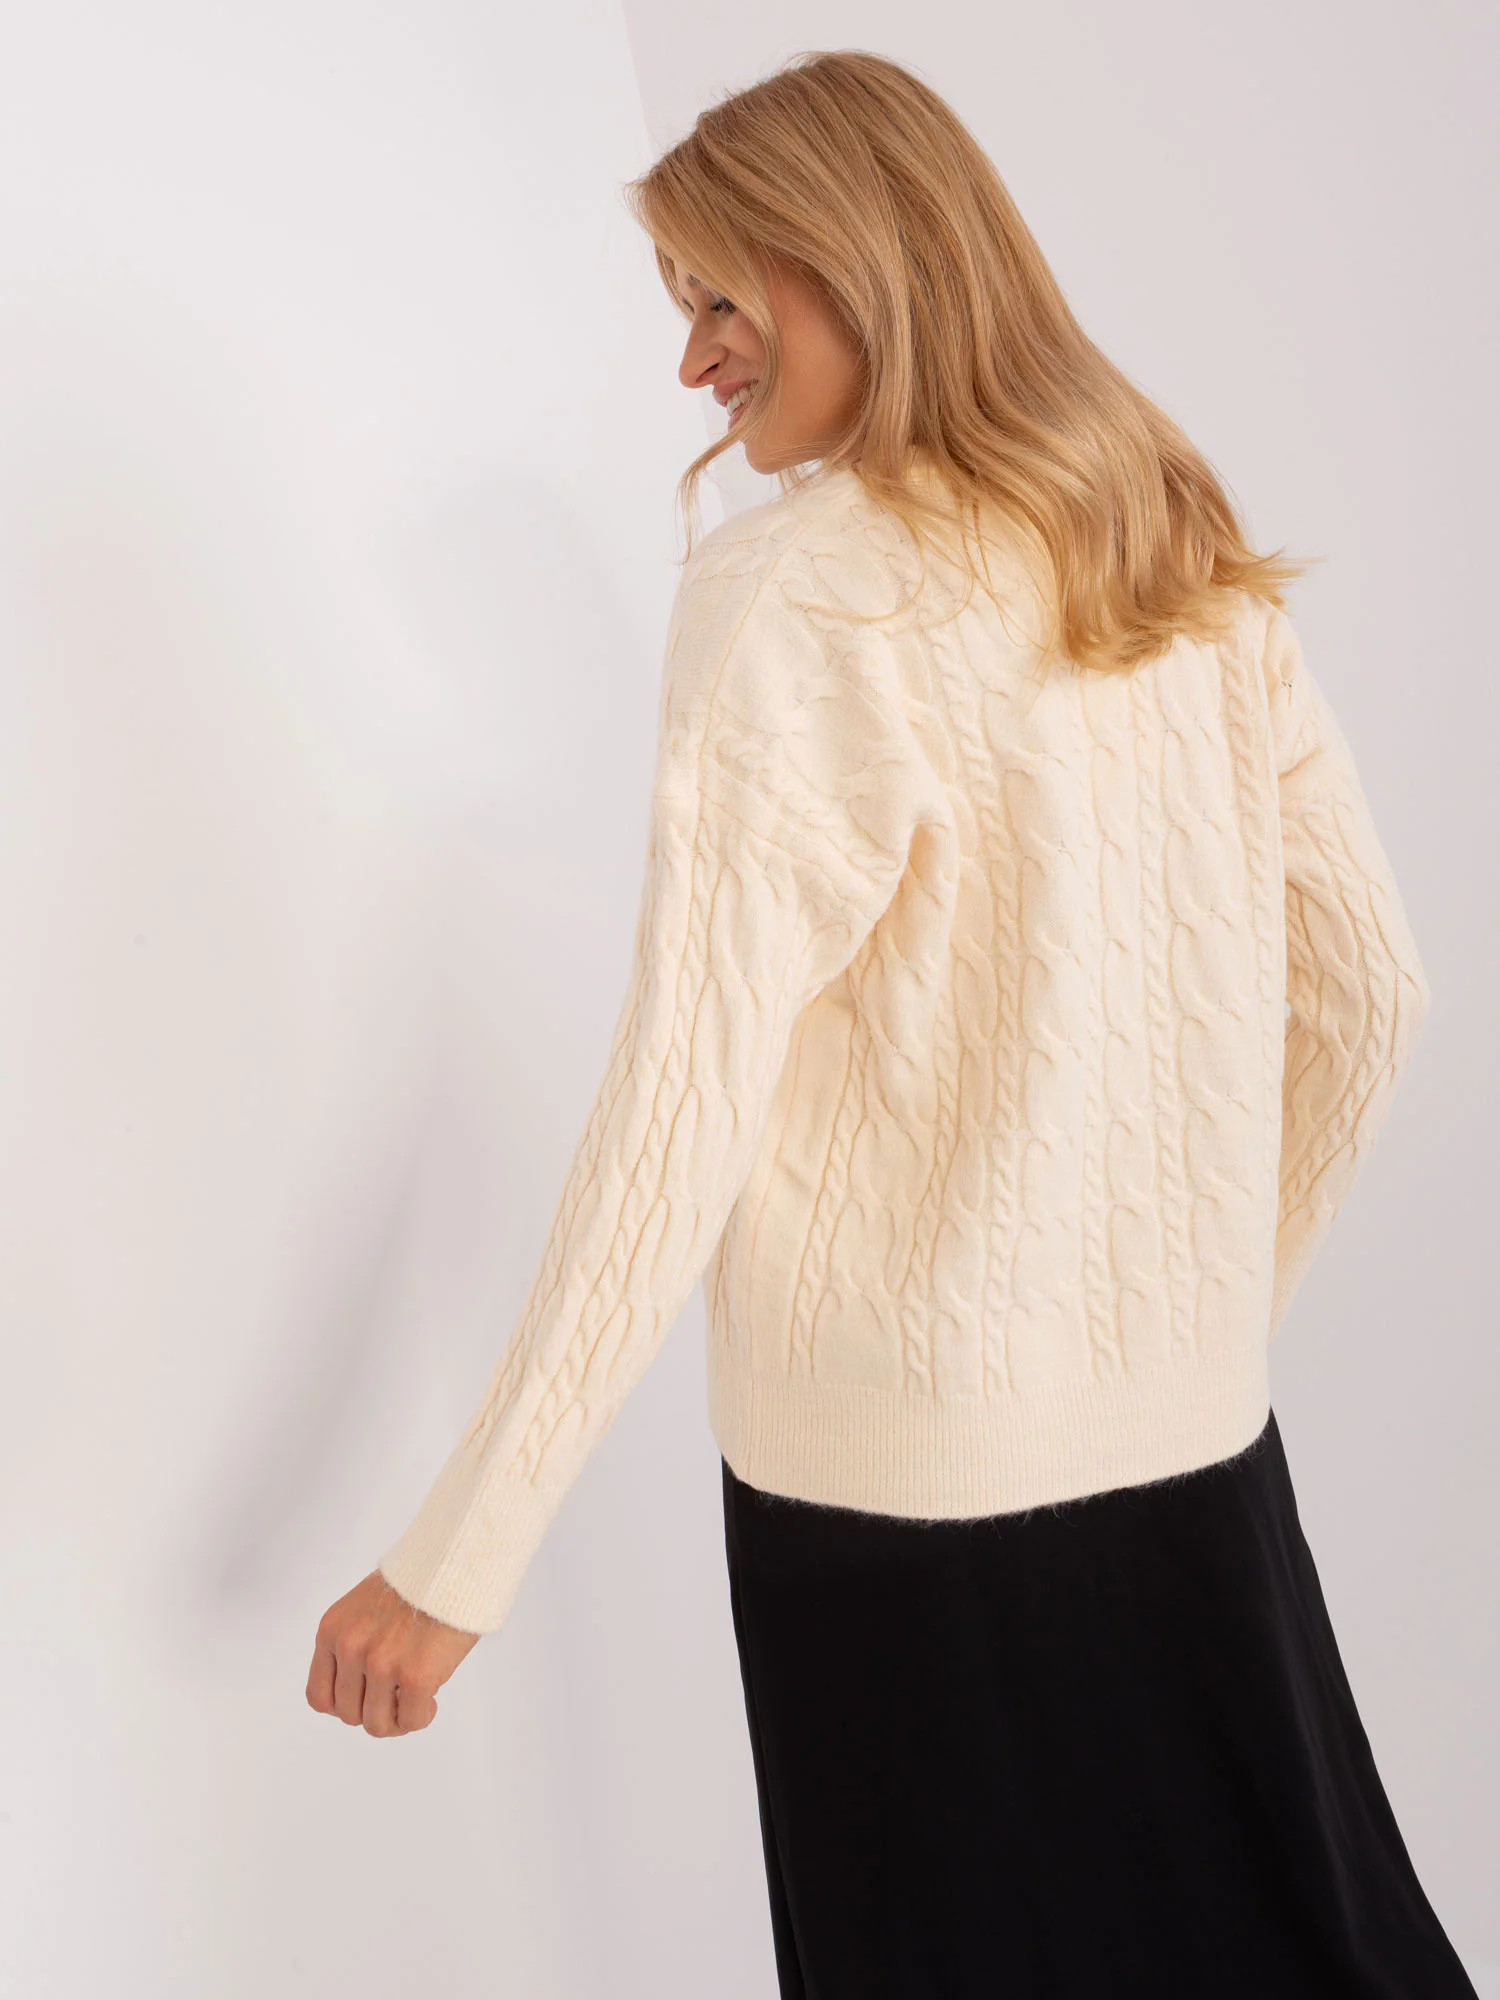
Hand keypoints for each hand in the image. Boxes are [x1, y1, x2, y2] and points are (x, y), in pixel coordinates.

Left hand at [306, 1570, 480, 1735]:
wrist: (454, 1564)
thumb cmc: (418, 1584)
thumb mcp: (364, 1608)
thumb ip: (354, 1645)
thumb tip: (361, 1691)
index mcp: (332, 1631)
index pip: (319, 1696)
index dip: (345, 1705)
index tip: (368, 1697)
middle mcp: (350, 1648)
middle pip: (349, 1714)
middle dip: (376, 1711)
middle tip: (399, 1698)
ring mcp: (381, 1663)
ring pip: (377, 1725)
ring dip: (398, 1720)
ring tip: (416, 1700)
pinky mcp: (415, 1675)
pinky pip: (410, 1721)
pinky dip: (420, 1717)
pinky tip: (431, 1700)